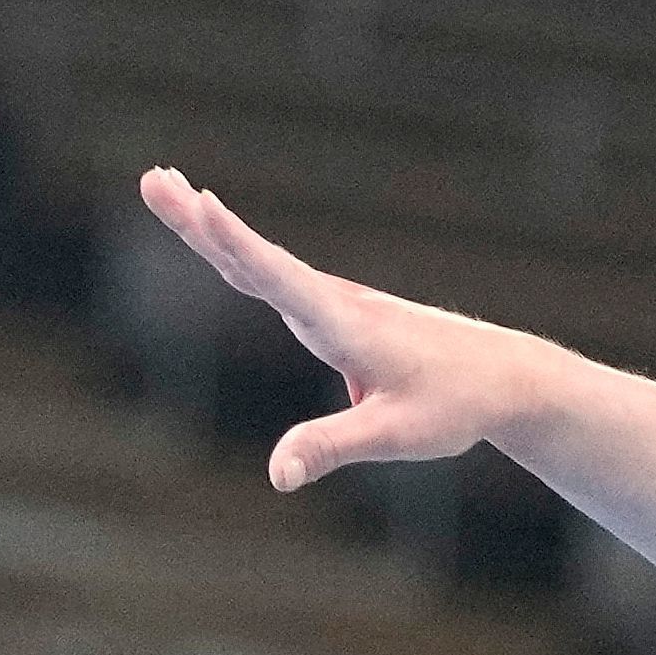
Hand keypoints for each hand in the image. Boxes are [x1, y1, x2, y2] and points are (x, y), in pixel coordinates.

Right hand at [136, 165, 540, 492]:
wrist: (505, 379)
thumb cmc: (456, 406)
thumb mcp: (396, 436)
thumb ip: (333, 448)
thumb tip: (276, 476)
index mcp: (346, 325)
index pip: (280, 279)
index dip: (238, 243)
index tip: (200, 202)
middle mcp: (336, 303)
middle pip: (256, 259)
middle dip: (200, 221)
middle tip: (150, 178)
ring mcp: (335, 302)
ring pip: (262, 262)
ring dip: (212, 226)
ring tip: (165, 187)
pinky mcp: (337, 312)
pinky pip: (277, 276)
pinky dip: (239, 252)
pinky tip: (217, 240)